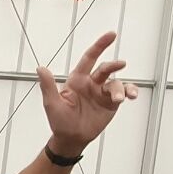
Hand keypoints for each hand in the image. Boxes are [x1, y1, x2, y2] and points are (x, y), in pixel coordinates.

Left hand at [37, 31, 137, 154]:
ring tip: (117, 99)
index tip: (111, 35)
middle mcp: (91, 83)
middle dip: (113, 64)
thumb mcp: (52, 103)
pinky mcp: (111, 102)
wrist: (71, 138)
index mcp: (77, 80)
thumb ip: (47, 86)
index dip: (99, 45)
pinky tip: (132, 95)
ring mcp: (102, 92)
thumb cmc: (59, 121)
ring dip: (119, 89)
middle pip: (105, 68)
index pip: (89, 58)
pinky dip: (130, 91)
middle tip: (120, 64)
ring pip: (116, 83)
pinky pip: (124, 92)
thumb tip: (40, 68)